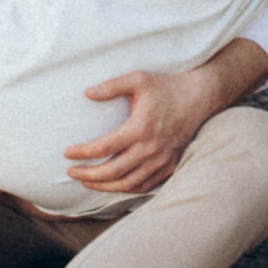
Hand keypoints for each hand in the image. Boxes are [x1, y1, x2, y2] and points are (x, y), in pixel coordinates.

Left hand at [62, 50, 256, 195]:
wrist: (200, 98)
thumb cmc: (166, 87)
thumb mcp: (138, 79)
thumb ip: (112, 86)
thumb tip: (87, 93)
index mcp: (140, 128)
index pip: (104, 147)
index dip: (82, 153)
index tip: (67, 153)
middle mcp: (151, 148)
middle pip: (113, 172)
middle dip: (88, 175)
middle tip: (71, 172)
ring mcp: (162, 160)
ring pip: (128, 184)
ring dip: (104, 187)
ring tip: (87, 181)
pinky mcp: (170, 165)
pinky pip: (145, 185)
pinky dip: (126, 188)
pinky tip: (113, 184)